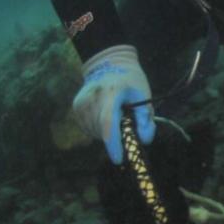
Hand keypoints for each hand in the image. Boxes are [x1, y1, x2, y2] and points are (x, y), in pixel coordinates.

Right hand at [72, 45, 153, 164]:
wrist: (109, 64)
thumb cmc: (131, 83)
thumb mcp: (144, 97)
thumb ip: (146, 120)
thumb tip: (143, 141)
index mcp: (111, 92)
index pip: (108, 122)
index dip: (113, 143)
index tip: (118, 159)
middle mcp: (92, 97)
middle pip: (103, 130)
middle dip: (116, 138)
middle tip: (126, 126)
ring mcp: (81, 102)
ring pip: (95, 132)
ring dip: (107, 133)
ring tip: (115, 116)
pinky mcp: (76, 107)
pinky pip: (88, 127)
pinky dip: (99, 128)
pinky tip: (105, 115)